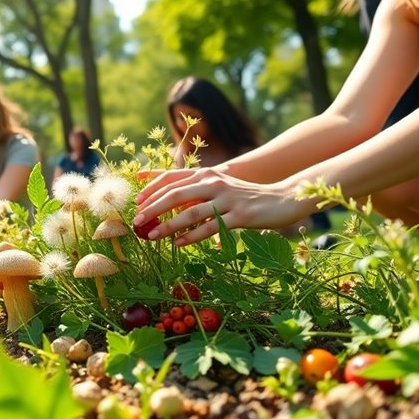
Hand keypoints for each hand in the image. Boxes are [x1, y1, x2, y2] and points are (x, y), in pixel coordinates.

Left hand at [133, 167, 310, 245]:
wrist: (282, 198)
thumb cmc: (245, 196)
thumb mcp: (219, 188)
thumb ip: (196, 192)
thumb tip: (168, 202)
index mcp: (207, 174)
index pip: (172, 178)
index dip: (151, 188)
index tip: (136, 201)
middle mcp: (214, 183)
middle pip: (175, 194)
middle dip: (153, 207)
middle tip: (137, 220)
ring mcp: (227, 199)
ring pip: (190, 212)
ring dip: (168, 225)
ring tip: (152, 235)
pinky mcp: (239, 216)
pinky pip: (210, 228)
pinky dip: (192, 237)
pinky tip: (178, 244)